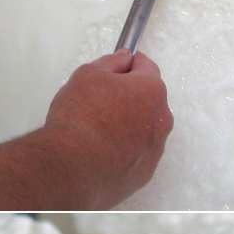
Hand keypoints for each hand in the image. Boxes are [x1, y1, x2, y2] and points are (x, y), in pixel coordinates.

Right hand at [38, 50, 173, 207]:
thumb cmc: (80, 117)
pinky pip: (137, 154)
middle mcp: (161, 119)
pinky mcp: (144, 174)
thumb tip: (123, 60)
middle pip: (148, 100)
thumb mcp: (87, 75)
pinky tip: (101, 153)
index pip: (146, 67)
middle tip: (99, 103)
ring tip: (97, 132)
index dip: (127, 64)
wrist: (72, 168)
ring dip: (128, 125)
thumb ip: (111, 62)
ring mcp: (155, 150)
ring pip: (144, 129)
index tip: (112, 70)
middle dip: (129, 97)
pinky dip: (124, 151)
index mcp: (152, 90)